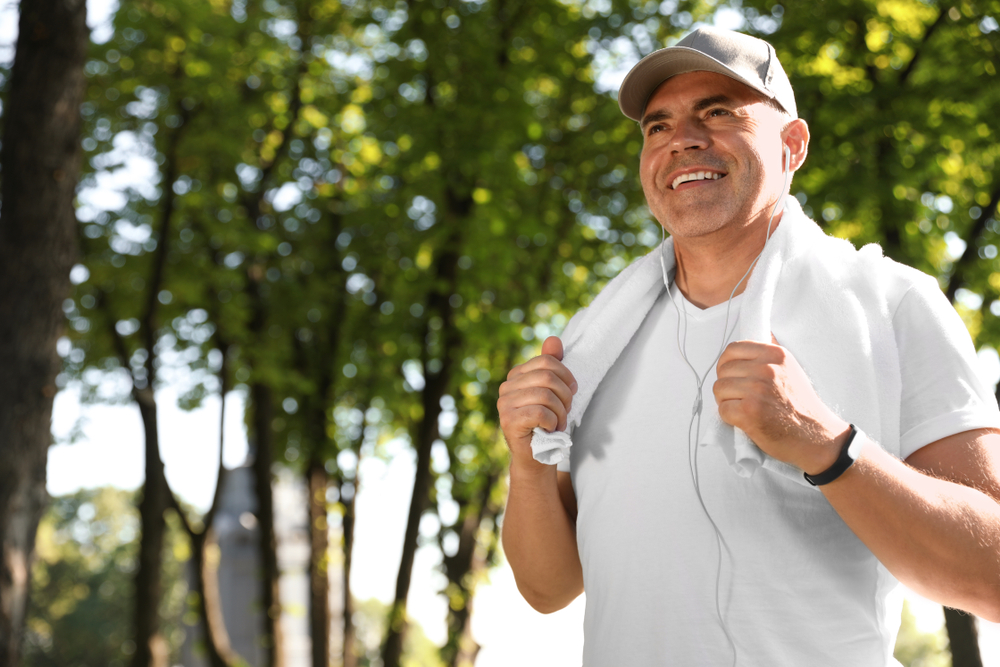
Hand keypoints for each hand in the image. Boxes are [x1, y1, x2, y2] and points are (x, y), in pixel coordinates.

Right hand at [498, 336, 577, 467]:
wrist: (536, 457)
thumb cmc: (546, 422)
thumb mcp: (553, 391)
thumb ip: (552, 365)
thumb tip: (554, 340)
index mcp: (516, 375)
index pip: (546, 361)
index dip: (566, 376)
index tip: (573, 392)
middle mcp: (506, 386)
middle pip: (547, 376)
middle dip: (565, 395)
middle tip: (567, 411)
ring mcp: (504, 404)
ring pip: (545, 394)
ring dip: (560, 412)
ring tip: (559, 423)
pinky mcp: (508, 421)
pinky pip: (540, 412)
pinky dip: (552, 422)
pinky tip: (550, 429)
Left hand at [713, 335, 849, 473]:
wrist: (815, 436)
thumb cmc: (801, 405)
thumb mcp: (791, 369)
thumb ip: (772, 353)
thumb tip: (761, 333)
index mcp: (775, 355)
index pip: (733, 349)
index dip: (727, 363)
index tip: (733, 375)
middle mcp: (766, 369)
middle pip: (723, 370)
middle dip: (727, 384)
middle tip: (739, 397)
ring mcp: (757, 390)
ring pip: (719, 388)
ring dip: (726, 401)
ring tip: (743, 408)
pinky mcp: (749, 412)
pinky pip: (722, 409)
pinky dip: (729, 417)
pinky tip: (744, 420)